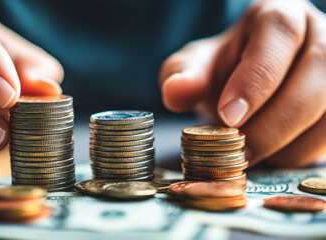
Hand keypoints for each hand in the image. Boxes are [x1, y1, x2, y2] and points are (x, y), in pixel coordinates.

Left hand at [160, 0, 325, 167]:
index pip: (278, 32)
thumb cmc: (225, 71)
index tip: (229, 115)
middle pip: (316, 71)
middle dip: (274, 121)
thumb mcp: (198, 68)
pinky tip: (274, 156)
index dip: (256, 77)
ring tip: (252, 157)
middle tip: (240, 150)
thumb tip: (175, 92)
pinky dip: (303, 152)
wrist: (248, 83)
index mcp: (279, 14)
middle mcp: (319, 34)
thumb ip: (185, 76)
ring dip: (291, 142)